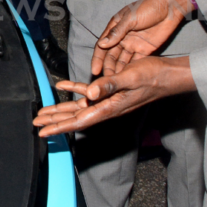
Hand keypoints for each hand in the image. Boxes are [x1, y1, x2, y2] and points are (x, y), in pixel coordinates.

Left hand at [32, 56, 194, 136]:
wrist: (170, 74)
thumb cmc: (154, 76)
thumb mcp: (130, 78)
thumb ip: (109, 86)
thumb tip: (90, 93)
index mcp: (110, 107)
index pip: (79, 121)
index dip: (60, 126)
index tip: (43, 132)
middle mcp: (107, 107)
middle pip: (75, 117)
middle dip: (54, 120)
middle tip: (36, 123)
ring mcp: (109, 100)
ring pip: (79, 107)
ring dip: (60, 108)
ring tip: (44, 112)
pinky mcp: (111, 90)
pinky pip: (89, 91)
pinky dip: (74, 88)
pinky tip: (62, 85)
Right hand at [91, 0, 191, 75]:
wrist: (169, 7)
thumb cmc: (147, 7)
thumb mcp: (130, 18)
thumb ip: (117, 32)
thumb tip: (102, 44)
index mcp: (115, 28)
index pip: (102, 45)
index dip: (98, 58)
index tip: (95, 71)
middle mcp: (122, 38)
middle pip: (111, 56)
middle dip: (108, 67)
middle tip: (107, 80)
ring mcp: (133, 44)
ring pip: (123, 61)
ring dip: (119, 70)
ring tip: (117, 82)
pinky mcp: (145, 50)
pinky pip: (136, 62)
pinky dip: (132, 69)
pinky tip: (129, 78)